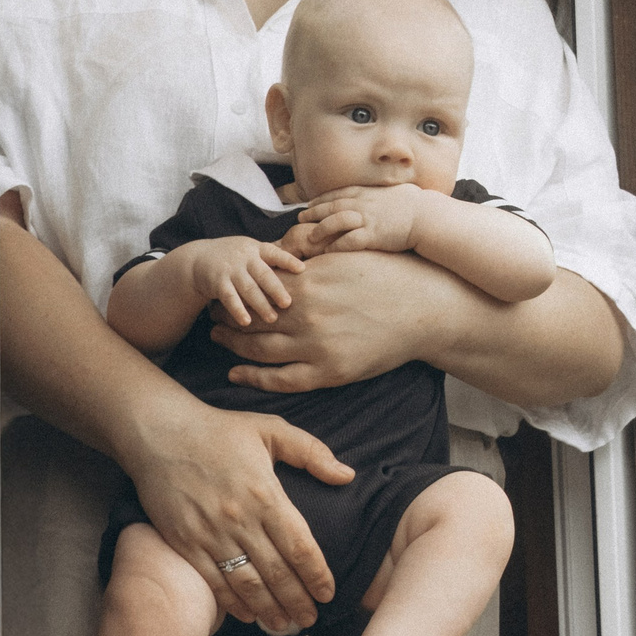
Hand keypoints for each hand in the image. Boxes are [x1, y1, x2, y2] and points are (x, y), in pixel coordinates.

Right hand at [119, 395, 356, 633]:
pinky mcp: (185, 542)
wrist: (160, 433)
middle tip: (311, 621)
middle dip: (297, 601)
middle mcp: (240, 519)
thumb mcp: (271, 429)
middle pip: (276, 572)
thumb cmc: (219, 430)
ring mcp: (210, 534)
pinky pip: (213, 581)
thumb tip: (347, 475)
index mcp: (266, 494)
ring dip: (269, 609)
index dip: (316, 575)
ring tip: (285, 626)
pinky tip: (247, 615)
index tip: (328, 594)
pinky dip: (232, 603)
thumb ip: (312, 452)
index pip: (299, 546)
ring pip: (246, 584)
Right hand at [172, 234, 304, 327]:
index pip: (275, 253)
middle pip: (263, 274)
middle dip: (276, 289)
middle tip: (289, 303)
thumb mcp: (254, 252)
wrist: (199, 259)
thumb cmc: (237, 259)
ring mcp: (230, 269)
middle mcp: (245, 257)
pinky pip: (229, 297)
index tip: (302, 269)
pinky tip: (246, 322)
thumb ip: (275, 261)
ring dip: (260, 304)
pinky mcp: (217, 282)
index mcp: (258, 249)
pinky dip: (238, 310)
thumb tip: (308, 271)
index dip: (288, 261)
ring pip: (248, 288)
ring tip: (272, 318)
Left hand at [211, 247, 462, 391]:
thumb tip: (278, 255)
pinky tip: (237, 373)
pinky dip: (254, 378)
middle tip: (211, 317)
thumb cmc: (389, 275)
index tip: (223, 290)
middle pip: (250, 319)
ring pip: (258, 350)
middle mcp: (306, 314)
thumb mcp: (345, 256)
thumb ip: (310, 259)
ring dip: (232, 345)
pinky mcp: (329, 372)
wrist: (424, 308)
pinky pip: (281, 380)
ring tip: (219, 340)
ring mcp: (316, 346)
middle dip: (226, 318)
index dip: (235, 290)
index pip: (255, 287)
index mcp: (308, 282)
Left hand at [291, 183, 441, 256]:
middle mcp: (363, 203)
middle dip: (313, 212)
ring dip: (320, 229)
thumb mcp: (396, 192)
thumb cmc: (417, 204)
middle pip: (331, 206)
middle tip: (300, 218)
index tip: (310, 203)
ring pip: (335, 221)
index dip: (321, 199)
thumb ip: (382, 194)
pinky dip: (335, 246)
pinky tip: (327, 252)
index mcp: (368, 192)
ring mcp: (367, 219)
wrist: (427, 216)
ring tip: (308, 237)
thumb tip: (382, 193)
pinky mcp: (372, 235)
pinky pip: (348, 241)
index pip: (338, 193)